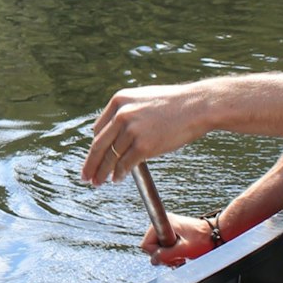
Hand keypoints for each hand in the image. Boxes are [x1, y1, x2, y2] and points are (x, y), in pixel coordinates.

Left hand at [80, 83, 206, 185]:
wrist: (197, 106)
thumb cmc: (174, 104)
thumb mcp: (143, 100)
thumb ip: (127, 112)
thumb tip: (115, 134)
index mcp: (118, 101)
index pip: (98, 129)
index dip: (94, 147)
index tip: (91, 158)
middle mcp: (121, 114)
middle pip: (99, 145)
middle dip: (90, 164)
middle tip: (86, 177)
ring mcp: (132, 130)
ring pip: (111, 157)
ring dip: (103, 172)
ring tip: (99, 182)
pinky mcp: (144, 145)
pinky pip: (125, 164)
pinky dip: (119, 174)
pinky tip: (116, 179)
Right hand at [143, 212, 217, 266]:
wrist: (217, 234)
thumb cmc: (204, 239)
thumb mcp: (184, 249)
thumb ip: (166, 255)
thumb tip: (154, 260)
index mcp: (166, 223)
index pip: (146, 243)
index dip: (157, 253)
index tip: (171, 253)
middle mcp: (166, 223)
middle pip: (152, 246)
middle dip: (164, 255)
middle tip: (178, 256)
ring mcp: (170, 228)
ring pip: (159, 248)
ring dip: (169, 255)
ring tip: (182, 255)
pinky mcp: (175, 233)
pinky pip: (166, 246)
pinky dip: (173, 253)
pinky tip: (182, 255)